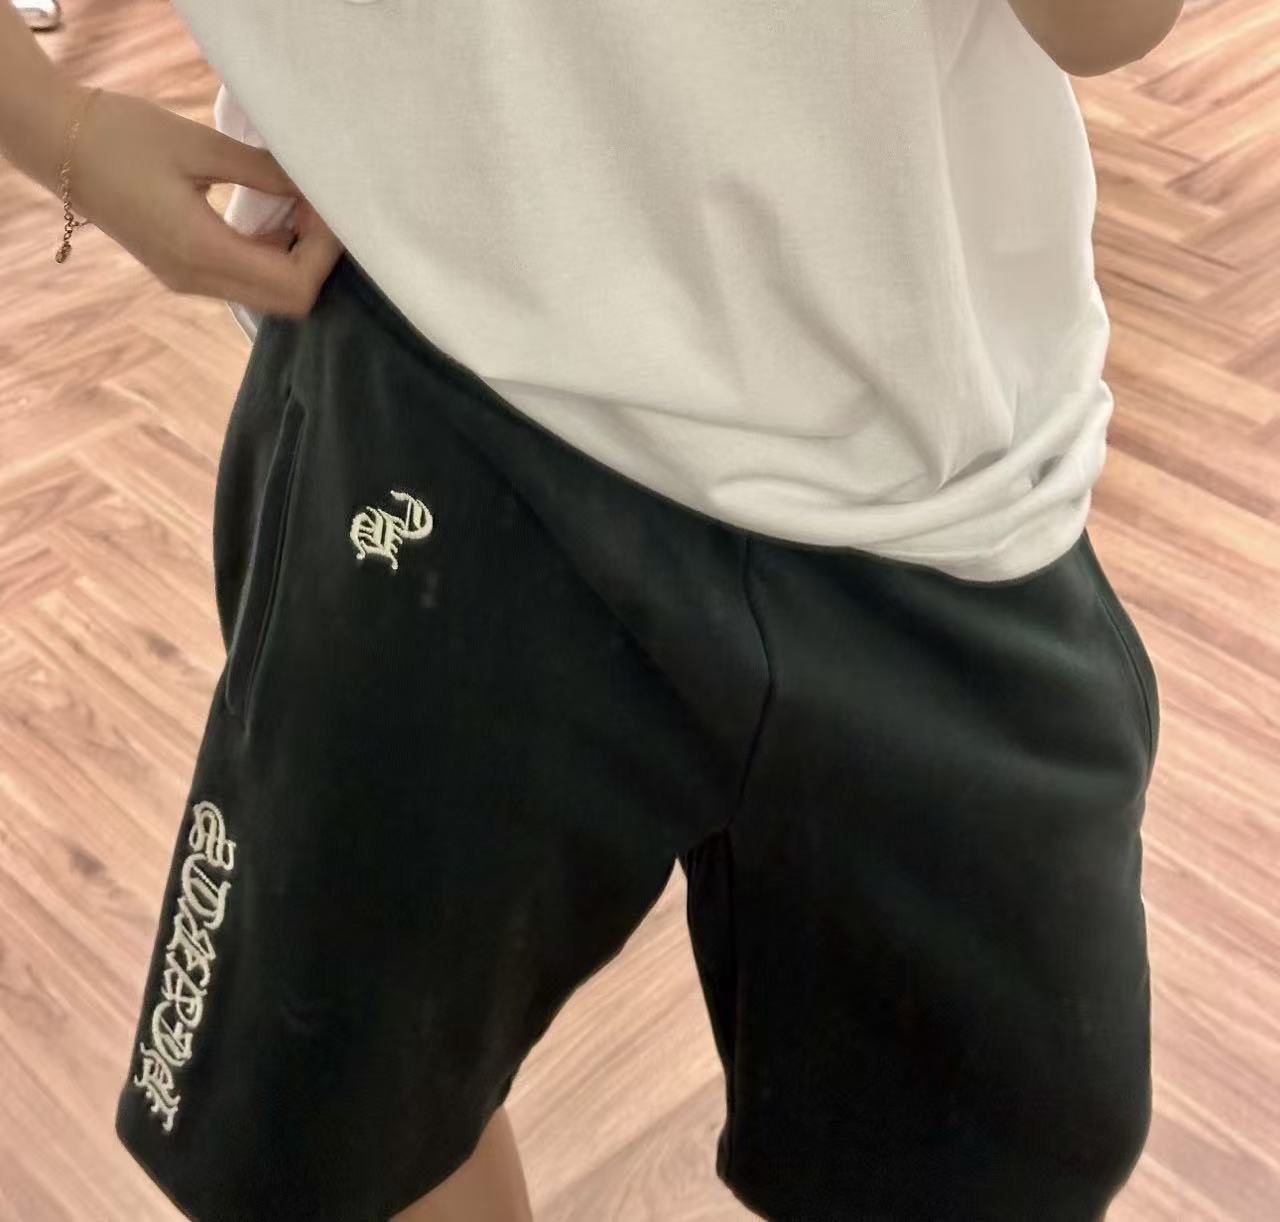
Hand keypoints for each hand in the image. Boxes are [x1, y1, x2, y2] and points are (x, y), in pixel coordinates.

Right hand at [57, 85, 342, 317]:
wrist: (54, 141)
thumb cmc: (120, 134)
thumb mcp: (199, 146)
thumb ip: (262, 173)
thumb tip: (313, 189)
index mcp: (202, 253)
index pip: (292, 286)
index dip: (323, 255)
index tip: (329, 211)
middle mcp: (198, 281)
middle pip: (286, 303)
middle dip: (315, 262)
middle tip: (321, 212)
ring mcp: (188, 282)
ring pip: (267, 297)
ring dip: (295, 262)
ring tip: (301, 210)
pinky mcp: (182, 272)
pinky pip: (243, 282)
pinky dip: (270, 259)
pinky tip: (275, 219)